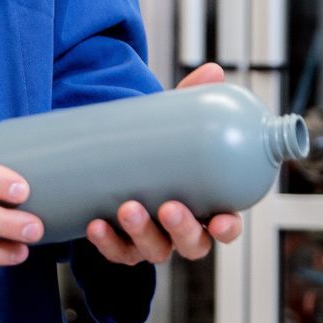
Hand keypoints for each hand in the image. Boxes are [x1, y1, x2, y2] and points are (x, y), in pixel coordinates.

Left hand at [83, 63, 245, 265]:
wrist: (116, 157)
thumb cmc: (159, 145)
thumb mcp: (174, 123)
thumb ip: (192, 100)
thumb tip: (213, 71)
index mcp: (205, 206)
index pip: (225, 226)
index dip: (227, 229)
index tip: (221, 222)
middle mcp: (180, 230)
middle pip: (192, 244)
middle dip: (183, 230)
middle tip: (169, 208)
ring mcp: (151, 241)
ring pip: (154, 250)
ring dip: (141, 233)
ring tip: (127, 207)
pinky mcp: (121, 245)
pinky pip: (116, 252)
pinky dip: (107, 242)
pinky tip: (95, 225)